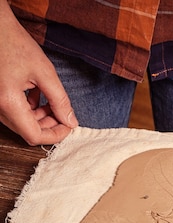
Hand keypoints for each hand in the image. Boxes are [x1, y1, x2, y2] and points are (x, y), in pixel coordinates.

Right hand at [0, 1, 77, 144]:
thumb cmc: (14, 43)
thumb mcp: (44, 72)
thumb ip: (60, 100)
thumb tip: (71, 121)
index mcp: (8, 102)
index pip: (34, 135)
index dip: (56, 135)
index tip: (70, 126)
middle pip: (27, 131)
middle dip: (49, 125)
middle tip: (64, 113)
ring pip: (21, 122)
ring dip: (40, 117)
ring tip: (54, 103)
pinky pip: (13, 112)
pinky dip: (29, 109)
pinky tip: (39, 95)